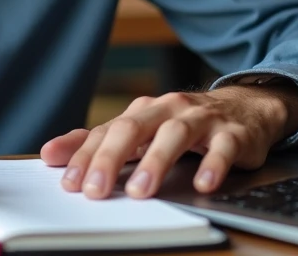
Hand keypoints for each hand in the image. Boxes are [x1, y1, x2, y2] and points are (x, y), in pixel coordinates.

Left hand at [40, 84, 297, 199]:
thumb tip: (50, 154)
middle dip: (111, 158)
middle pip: (134, 128)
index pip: (107, 132)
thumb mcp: (142, 131)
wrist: (247, 107)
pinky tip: (202, 184)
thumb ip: (99, 143)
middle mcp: (168, 109)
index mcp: (142, 112)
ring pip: (175, 134)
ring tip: (140, 190)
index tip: (69, 183)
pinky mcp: (234, 133)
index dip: (86, 156)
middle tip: (95, 190)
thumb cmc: (185, 124)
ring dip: (156, 161)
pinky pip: (223, 147)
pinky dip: (212, 164)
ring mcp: (201, 119)